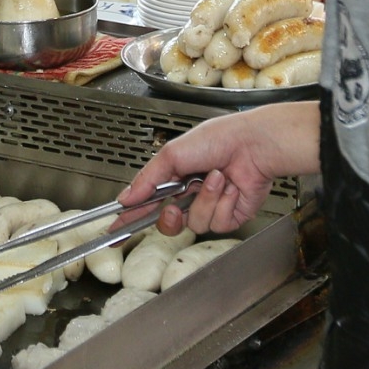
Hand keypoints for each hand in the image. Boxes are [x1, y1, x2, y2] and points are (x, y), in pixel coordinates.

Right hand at [118, 101, 320, 236]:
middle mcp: (191, 193)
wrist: (254, 144)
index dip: (131, 217)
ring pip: (194, 223)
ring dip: (204, 199)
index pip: (147, 202)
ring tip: (216, 178)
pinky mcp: (230, 216)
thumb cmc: (219, 138)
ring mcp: (210, 206)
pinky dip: (222, 203)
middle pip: (168, 222)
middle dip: (170, 216)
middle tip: (173, 207)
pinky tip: (230, 186)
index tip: (114, 230)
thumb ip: (147, 179)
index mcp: (175, 176)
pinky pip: (217, 222)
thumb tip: (126, 197)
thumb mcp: (173, 154)